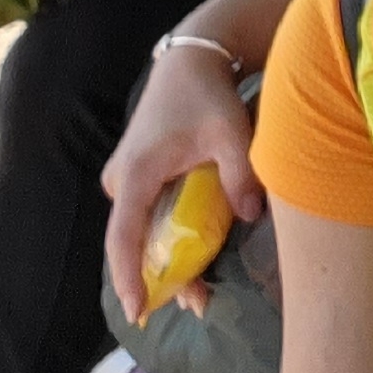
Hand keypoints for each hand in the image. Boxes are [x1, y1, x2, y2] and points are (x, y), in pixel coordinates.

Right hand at [103, 42, 260, 320]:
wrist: (190, 62)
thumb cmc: (207, 95)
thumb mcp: (230, 132)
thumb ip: (241, 173)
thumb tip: (250, 216)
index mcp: (137, 173)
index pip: (124, 236)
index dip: (129, 276)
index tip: (139, 310)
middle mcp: (122, 181)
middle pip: (134, 242)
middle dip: (159, 279)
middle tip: (196, 308)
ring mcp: (125, 180)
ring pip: (139, 233)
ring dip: (165, 262)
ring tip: (198, 296)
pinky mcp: (136, 178)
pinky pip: (146, 219)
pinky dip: (166, 241)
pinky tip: (194, 264)